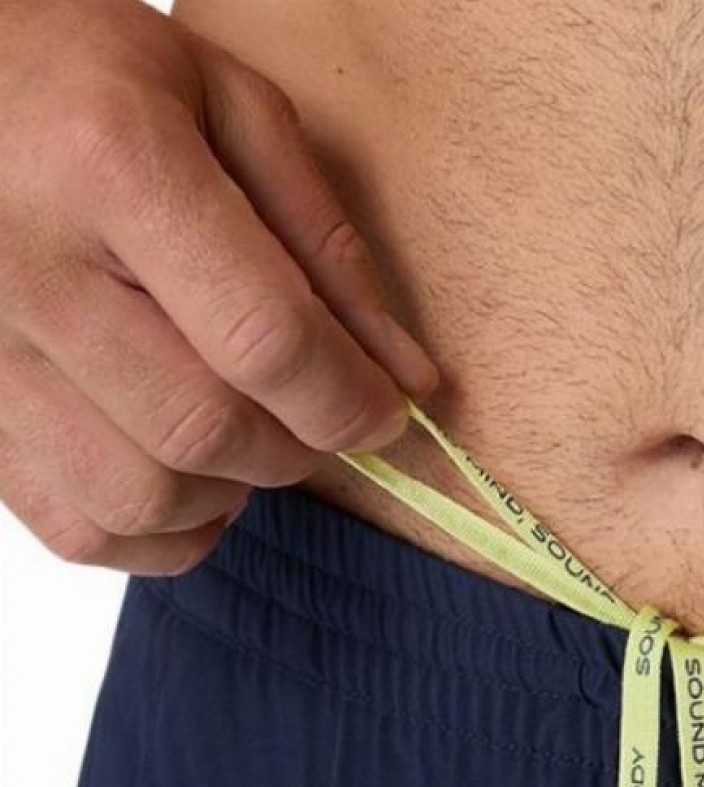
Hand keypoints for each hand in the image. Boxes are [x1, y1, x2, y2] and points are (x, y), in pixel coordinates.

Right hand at [0, 0, 437, 574]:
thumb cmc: (95, 82)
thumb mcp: (230, 108)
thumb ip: (326, 244)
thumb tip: (407, 379)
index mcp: (112, 163)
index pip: (264, 339)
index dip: (349, 399)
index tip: (387, 412)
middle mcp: (29, 265)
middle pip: (206, 430)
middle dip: (297, 445)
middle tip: (316, 413)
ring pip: (142, 496)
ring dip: (229, 490)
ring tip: (244, 431)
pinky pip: (81, 527)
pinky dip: (160, 529)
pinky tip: (185, 473)